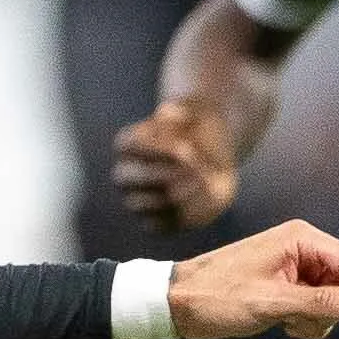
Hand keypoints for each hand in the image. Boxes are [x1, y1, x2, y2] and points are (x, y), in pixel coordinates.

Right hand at [110, 96, 240, 231]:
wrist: (212, 154)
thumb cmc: (198, 131)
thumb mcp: (194, 114)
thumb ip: (181, 112)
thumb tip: (166, 114)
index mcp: (129, 144)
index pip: (127, 145)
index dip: (155, 148)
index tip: (186, 147)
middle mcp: (127, 174)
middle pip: (126, 177)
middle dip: (160, 174)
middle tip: (192, 170)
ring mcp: (138, 199)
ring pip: (139, 205)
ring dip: (170, 196)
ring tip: (199, 185)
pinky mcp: (156, 221)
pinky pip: (158, 226)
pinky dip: (178, 216)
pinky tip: (202, 203)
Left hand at [166, 221, 338, 338]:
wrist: (177, 303)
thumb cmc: (217, 296)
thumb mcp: (272, 303)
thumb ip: (321, 302)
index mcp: (301, 239)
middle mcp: (302, 248)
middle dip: (333, 311)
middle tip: (303, 325)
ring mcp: (294, 267)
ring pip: (332, 299)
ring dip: (316, 320)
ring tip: (284, 323)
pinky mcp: (287, 285)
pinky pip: (315, 306)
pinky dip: (305, 321)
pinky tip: (280, 324)